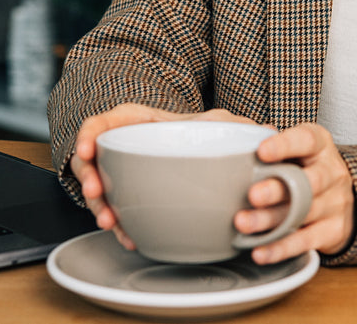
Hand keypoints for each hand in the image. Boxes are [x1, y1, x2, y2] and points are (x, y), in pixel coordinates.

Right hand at [69, 103, 258, 250]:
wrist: (206, 153)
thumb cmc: (207, 132)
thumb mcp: (220, 123)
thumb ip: (239, 126)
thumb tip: (269, 134)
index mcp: (140, 120)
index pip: (104, 120)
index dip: (89, 134)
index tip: (88, 151)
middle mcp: (127, 145)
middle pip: (94, 159)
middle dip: (89, 178)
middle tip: (96, 195)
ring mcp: (124, 172)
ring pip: (100, 188)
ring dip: (100, 206)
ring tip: (111, 223)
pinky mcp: (130, 196)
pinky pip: (117, 210)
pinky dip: (120, 225)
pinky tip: (128, 237)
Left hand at [235, 122, 353, 263]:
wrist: (337, 199)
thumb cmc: (303, 166)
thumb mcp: (293, 147)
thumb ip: (269, 139)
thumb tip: (243, 131)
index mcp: (320, 145)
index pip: (306, 139)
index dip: (285, 145)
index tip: (261, 151)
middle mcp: (332, 172)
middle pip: (308, 181)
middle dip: (278, 189)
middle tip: (252, 195)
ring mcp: (336, 203)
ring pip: (304, 213)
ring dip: (271, 221)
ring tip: (244, 224)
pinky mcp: (333, 231)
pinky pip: (306, 241)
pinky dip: (280, 248)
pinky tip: (259, 251)